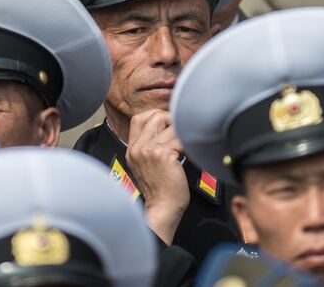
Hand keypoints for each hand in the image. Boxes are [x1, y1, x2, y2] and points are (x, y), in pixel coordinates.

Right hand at [126, 109, 189, 244]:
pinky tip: (190, 153)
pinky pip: (180, 138)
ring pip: (170, 126)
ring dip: (182, 134)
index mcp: (132, 149)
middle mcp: (138, 148)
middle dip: (172, 120)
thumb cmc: (160, 190)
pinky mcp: (163, 154)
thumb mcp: (147, 165)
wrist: (162, 208)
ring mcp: (149, 150)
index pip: (138, 118)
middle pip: (155, 116)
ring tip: (186, 146)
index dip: (156, 116)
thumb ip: (151, 146)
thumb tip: (168, 127)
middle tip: (180, 134)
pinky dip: (188, 144)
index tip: (168, 123)